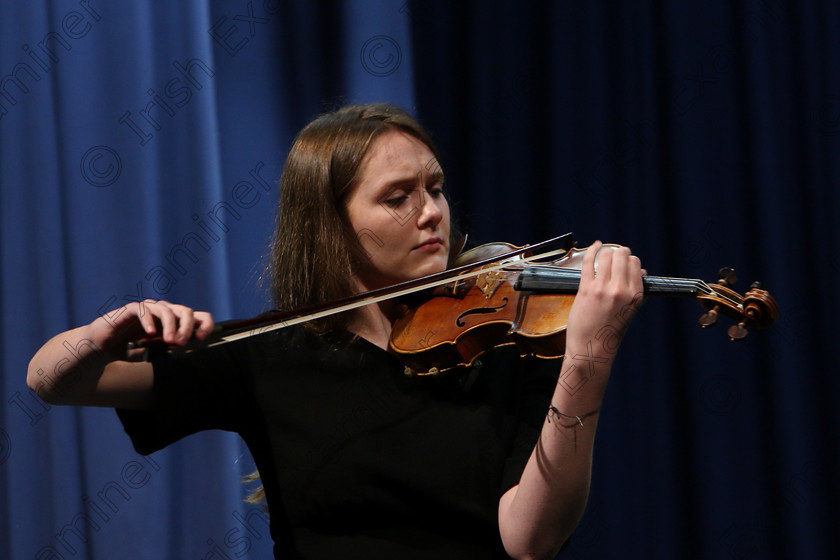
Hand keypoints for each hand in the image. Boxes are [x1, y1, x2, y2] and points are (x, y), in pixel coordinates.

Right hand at [89, 299, 214, 359]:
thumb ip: (169, 350)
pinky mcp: (131, 309)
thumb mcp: (155, 353)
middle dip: (187, 327)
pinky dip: (149, 321)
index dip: (204, 325)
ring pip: (166, 310)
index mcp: (174, 322)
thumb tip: (186, 351)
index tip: (201, 339)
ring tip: (170, 342)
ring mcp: (148, 309)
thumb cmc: (131, 349)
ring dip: (171, 326)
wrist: (103, 347)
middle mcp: (164, 312)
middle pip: (185, 311)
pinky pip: (143, 310)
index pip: (198, 316)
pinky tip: (150, 334)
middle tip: (181, 343)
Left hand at [565, 241, 644, 363]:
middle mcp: (622, 291)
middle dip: (619, 252)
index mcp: (636, 296)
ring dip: (606, 251)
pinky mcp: (586, 290)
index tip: (624, 261)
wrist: (591, 349)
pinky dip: (592, 250)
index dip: (629, 260)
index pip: (636, 265)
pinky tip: (595, 245)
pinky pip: (589, 262)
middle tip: (615, 254)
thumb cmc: (610, 331)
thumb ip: (635, 290)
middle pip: (623, 257)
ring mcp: (603, 290)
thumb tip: (641, 271)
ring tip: (604, 252)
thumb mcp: (630, 311)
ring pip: (607, 256)